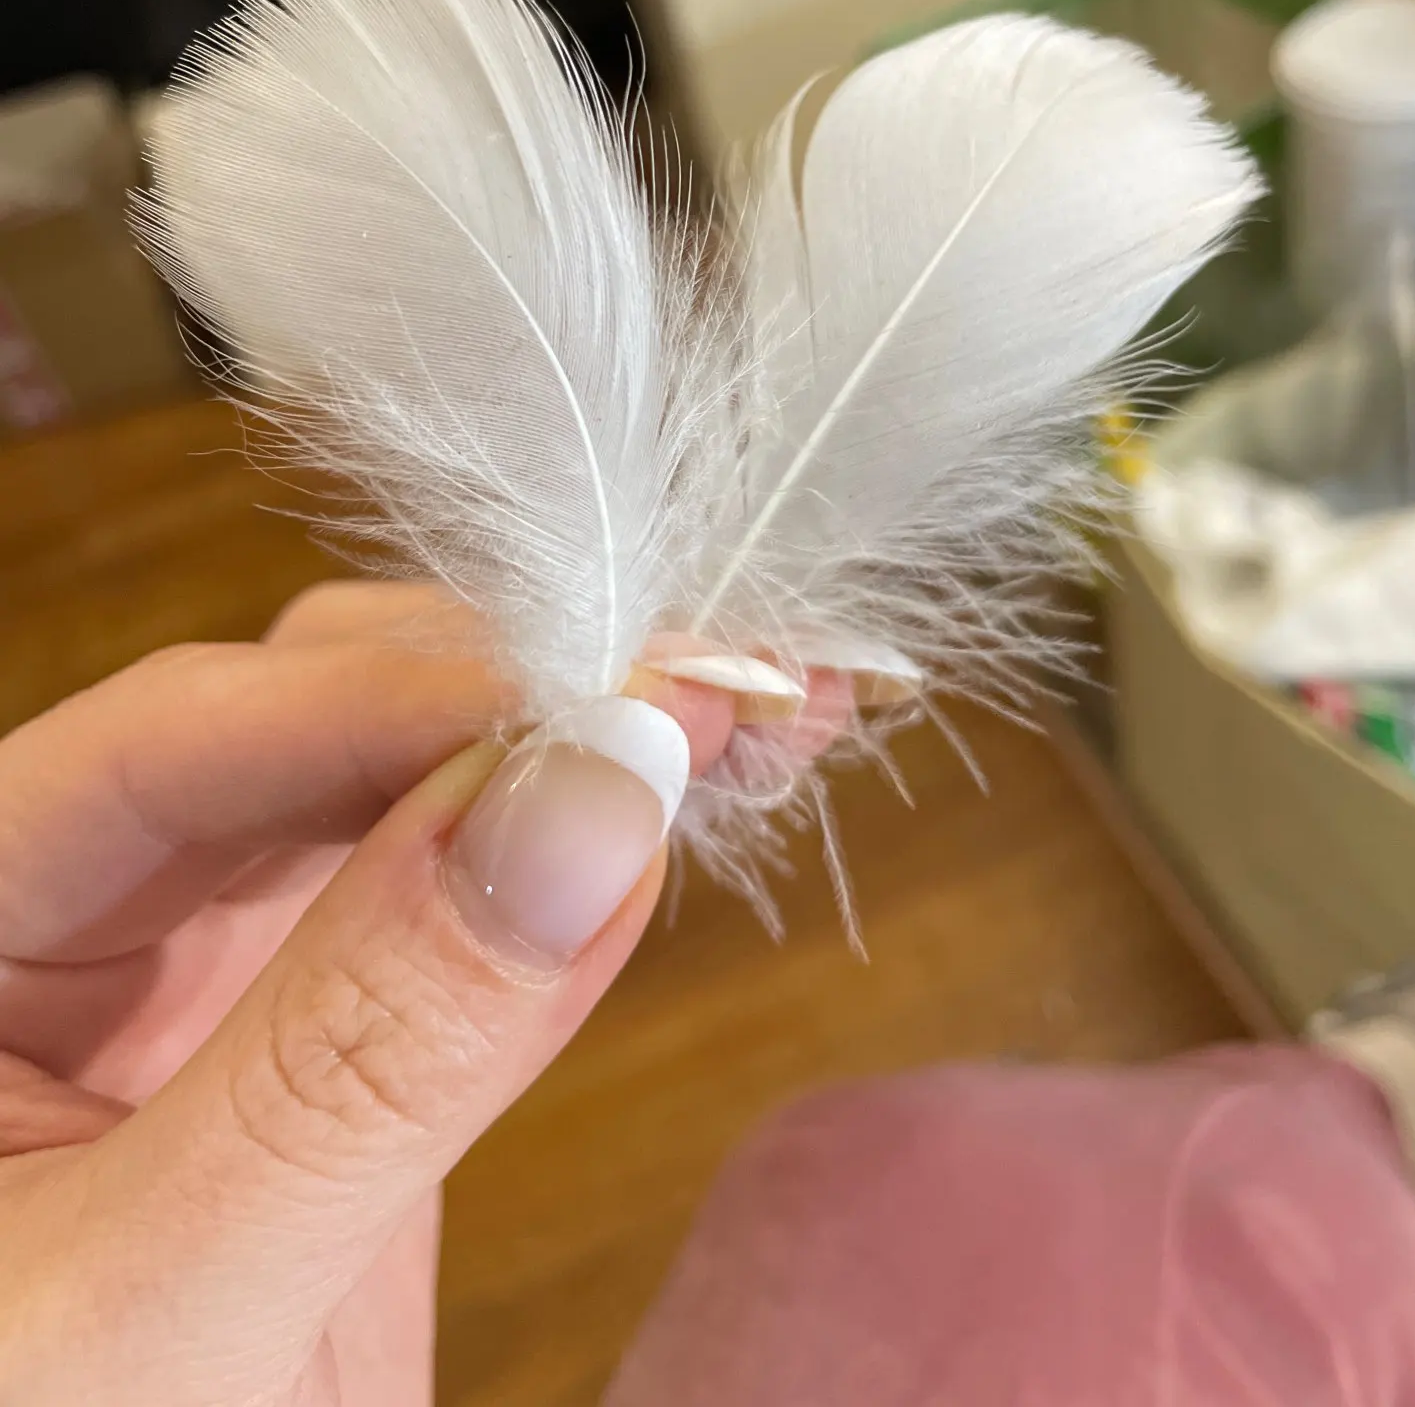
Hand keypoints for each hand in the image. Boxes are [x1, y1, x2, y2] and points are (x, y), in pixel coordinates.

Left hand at [0, 581, 844, 1405]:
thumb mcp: (159, 1307)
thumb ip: (359, 1059)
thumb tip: (591, 795)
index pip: (181, 739)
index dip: (402, 696)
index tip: (611, 693)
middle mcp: (77, 920)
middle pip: (306, 722)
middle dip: (515, 694)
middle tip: (716, 684)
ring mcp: (212, 982)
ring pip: (400, 785)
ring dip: (575, 745)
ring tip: (759, 712)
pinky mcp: (335, 1053)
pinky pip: (462, 911)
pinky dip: (582, 858)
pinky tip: (702, 801)